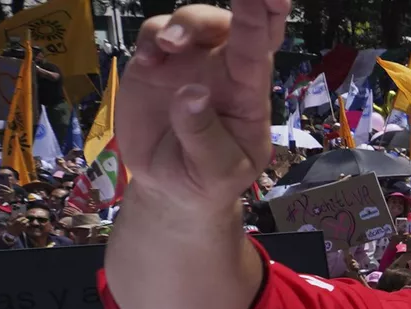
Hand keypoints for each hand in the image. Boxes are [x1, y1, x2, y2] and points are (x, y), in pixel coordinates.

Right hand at [116, 0, 289, 210]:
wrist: (171, 188)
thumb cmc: (207, 179)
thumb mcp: (215, 172)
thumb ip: (205, 137)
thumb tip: (191, 93)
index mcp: (249, 93)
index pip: (260, 50)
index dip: (263, 20)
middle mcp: (224, 70)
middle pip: (237, 23)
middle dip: (244, 1)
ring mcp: (190, 63)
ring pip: (195, 20)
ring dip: (184, 22)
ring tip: (168, 45)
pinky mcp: (156, 64)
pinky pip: (156, 32)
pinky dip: (152, 36)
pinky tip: (148, 62)